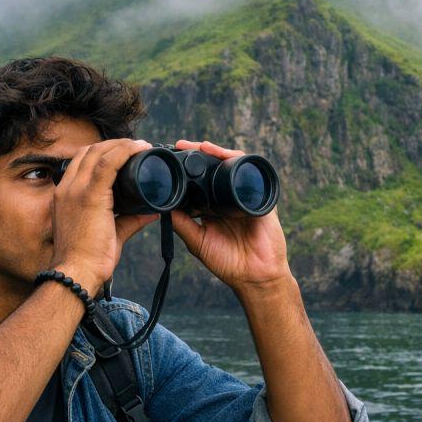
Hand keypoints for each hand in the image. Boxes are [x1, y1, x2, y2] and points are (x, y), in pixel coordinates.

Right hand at [50, 138, 157, 292]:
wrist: (76, 273)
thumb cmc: (88, 260)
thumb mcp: (110, 234)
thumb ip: (129, 220)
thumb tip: (151, 211)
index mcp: (66, 195)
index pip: (82, 161)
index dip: (104, 152)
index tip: (125, 154)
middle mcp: (67, 188)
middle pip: (90, 151)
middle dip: (115, 145)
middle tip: (138, 148)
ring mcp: (75, 190)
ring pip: (98, 152)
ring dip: (122, 145)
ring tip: (142, 146)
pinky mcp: (89, 196)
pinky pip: (108, 164)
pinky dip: (125, 152)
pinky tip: (140, 148)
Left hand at [170, 140, 291, 293]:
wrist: (255, 276)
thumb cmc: (228, 263)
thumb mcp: (198, 241)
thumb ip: (182, 224)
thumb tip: (162, 207)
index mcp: (213, 207)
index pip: (198, 180)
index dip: (186, 168)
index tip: (170, 159)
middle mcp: (227, 198)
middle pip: (213, 167)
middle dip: (198, 154)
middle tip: (180, 146)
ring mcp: (244, 195)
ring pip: (231, 165)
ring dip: (216, 152)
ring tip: (200, 146)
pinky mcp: (259, 196)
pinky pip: (249, 172)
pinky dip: (237, 160)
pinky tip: (224, 155)